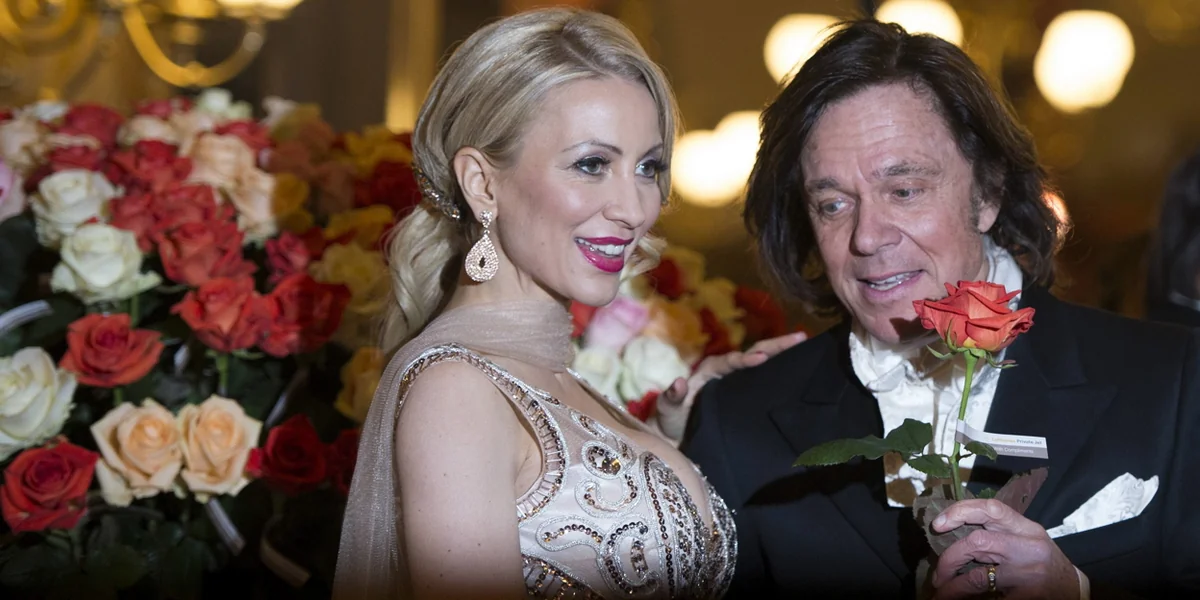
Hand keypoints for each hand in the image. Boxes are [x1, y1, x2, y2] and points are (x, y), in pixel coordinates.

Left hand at [655, 332, 806, 440]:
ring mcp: (738, 383)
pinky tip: (801, 371)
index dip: (746, 359)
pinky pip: (765, 382)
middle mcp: (726, 372)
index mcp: (710, 371)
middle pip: (754, 354)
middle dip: (775, 346)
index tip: (762, 358)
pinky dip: (781, 373)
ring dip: (783, 355)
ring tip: (806, 346)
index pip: (731, 361)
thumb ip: (672, 397)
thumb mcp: (667, 410)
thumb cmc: (671, 422)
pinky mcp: (746, 395)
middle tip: (800, 337)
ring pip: (764, 364)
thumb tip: (679, 382)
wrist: (678, 439)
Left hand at [931, 499, 1079, 598]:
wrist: (1074, 589)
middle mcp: (1028, 547)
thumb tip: (952, 531)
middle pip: (978, 542)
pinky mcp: (1028, 596)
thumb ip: (996, 533)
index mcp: (1026, 529)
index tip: (938, 524)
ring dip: (953, 586)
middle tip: (938, 573)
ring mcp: (1028, 573)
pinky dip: (969, 599)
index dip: (960, 511)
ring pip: (977, 576)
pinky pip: (989, 598)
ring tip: (942, 591)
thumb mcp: (1025, 540)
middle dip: (950, 558)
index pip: (991, 509)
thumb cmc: (1044, 562)